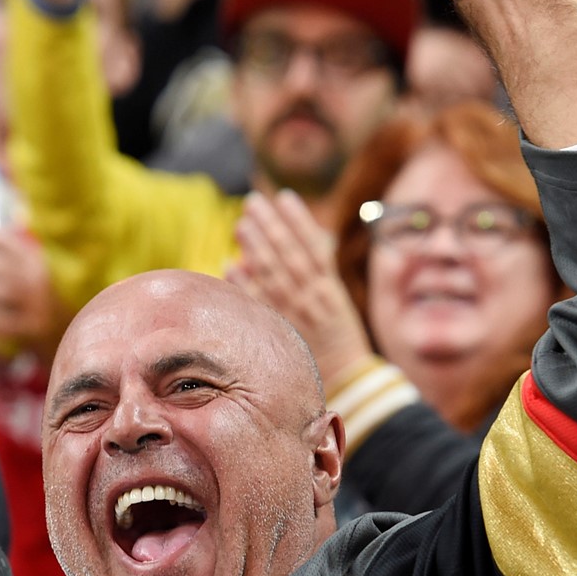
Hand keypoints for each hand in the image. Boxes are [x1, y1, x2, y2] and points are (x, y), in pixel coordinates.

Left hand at [0, 228, 62, 362]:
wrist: (62, 334)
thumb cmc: (30, 301)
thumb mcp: (25, 274)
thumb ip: (6, 257)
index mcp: (32, 261)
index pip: (6, 241)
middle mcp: (37, 279)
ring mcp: (38, 305)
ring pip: (3, 291)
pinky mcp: (34, 330)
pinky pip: (8, 323)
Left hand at [227, 190, 372, 389]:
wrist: (346, 378)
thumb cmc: (339, 335)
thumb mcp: (336, 298)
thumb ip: (319, 270)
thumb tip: (307, 237)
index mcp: (330, 287)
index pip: (315, 246)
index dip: (299, 220)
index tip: (284, 197)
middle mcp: (313, 299)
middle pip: (289, 255)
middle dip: (271, 226)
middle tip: (253, 203)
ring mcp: (295, 316)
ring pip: (274, 276)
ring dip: (256, 249)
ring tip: (241, 225)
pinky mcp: (279, 332)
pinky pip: (259, 306)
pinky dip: (244, 285)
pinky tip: (230, 265)